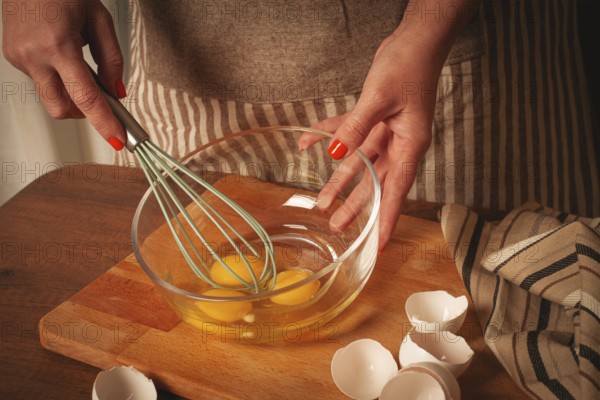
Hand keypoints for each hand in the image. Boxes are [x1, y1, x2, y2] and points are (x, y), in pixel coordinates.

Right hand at [2, 0, 125, 149]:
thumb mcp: (100, 19)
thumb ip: (112, 59)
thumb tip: (117, 91)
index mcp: (58, 45)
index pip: (86, 98)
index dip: (104, 122)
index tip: (117, 139)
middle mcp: (34, 55)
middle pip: (62, 109)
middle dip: (84, 113)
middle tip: (101, 103)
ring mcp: (18, 57)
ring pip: (50, 97)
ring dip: (70, 93)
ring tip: (79, 66)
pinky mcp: (12, 56)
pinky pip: (40, 80)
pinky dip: (56, 77)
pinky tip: (60, 54)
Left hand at [299, 0, 476, 251]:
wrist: (415, 39)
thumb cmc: (407, 66)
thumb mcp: (379, 99)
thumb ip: (356, 128)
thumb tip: (335, 154)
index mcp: (410, 145)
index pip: (397, 191)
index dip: (388, 220)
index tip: (379, 246)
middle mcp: (400, 144)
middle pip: (376, 183)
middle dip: (356, 205)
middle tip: (338, 227)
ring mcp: (387, 132)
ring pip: (360, 163)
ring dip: (340, 180)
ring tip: (322, 202)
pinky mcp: (375, 118)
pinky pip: (349, 133)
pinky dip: (331, 136)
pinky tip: (309, 143)